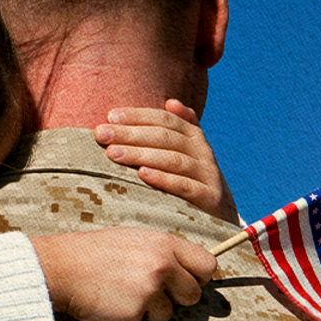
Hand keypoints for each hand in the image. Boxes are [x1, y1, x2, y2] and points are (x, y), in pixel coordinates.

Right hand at [31, 229, 215, 320]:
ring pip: (168, 314)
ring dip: (150, 310)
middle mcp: (162, 266)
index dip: (198, 277)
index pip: (207, 265)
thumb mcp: (132, 239)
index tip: (185, 281)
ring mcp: (149, 291)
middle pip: (193, 294)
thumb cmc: (93, 252)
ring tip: (123, 294)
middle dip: (176, 298)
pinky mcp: (134, 313)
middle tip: (150, 292)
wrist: (59, 268)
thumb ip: (162, 252)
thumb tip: (187, 270)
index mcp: (164, 244)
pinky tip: (110, 303)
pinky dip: (128, 318)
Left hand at [94, 99, 239, 223]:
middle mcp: (202, 152)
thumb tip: (171, 102)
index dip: (137, 116)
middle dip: (130, 134)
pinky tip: (142, 174)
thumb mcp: (183, 154)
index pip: (164, 120)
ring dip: (141, 154)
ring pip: (173, 159)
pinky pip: (185, 186)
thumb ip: (173, 131)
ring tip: (113, 154)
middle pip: (165, 137)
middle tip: (101, 134)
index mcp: (193, 137)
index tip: (110, 116)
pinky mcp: (210, 198)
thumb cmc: (188, 181)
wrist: (218, 218)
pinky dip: (164, 179)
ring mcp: (208, 175)